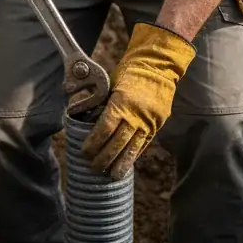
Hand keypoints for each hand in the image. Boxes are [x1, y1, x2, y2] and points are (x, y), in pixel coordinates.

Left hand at [80, 22, 195, 179]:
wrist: (157, 67)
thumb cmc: (129, 74)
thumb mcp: (111, 86)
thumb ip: (101, 106)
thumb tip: (86, 122)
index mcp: (121, 102)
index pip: (104, 129)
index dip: (93, 144)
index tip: (84, 152)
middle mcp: (135, 114)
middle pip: (116, 143)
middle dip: (103, 158)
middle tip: (93, 167)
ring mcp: (148, 121)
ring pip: (132, 149)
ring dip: (119, 164)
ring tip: (110, 175)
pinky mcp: (157, 125)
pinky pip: (144, 145)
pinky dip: (133, 156)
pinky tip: (126, 165)